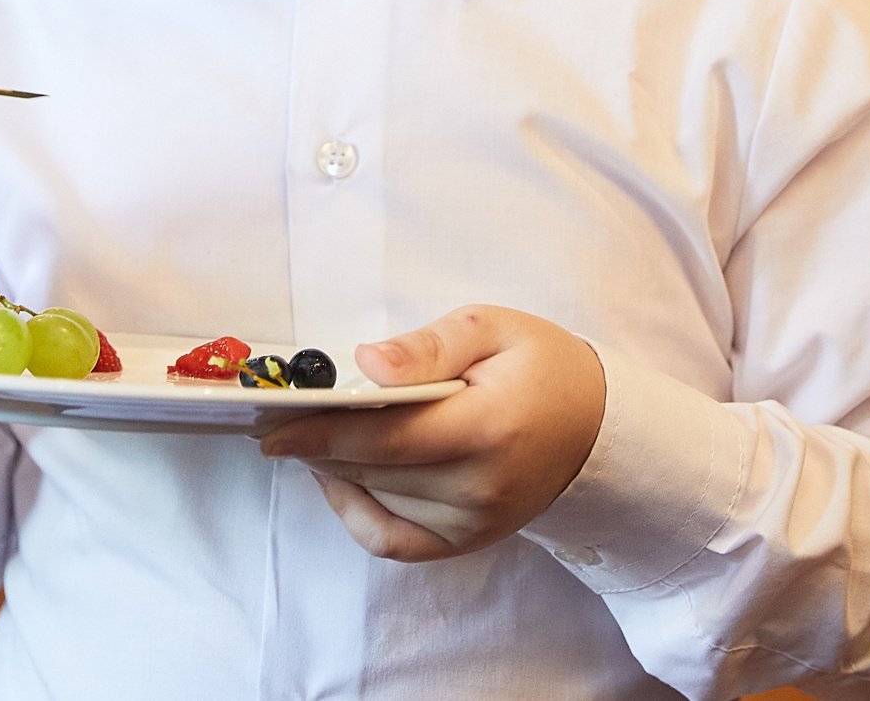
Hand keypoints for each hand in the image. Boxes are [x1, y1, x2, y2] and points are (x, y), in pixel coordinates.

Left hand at [258, 306, 605, 562]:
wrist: (595, 425)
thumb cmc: (541, 367)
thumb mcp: (492, 328)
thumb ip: (430, 346)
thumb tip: (367, 364)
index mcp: (488, 427)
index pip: (388, 438)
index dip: (323, 434)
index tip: (274, 426)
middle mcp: (481, 487)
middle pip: (375, 471)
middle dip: (320, 446)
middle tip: (283, 418)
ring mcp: (474, 523)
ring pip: (377, 504)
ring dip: (337, 472)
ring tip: (313, 437)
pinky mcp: (467, 542)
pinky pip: (393, 542)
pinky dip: (356, 514)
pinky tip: (342, 478)